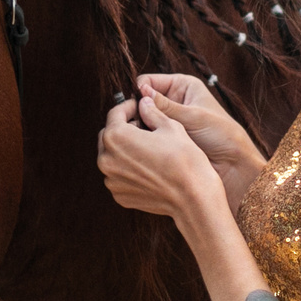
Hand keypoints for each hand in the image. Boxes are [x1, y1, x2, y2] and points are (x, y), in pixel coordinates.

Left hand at [99, 92, 219, 219]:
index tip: (138, 107)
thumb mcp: (170, 126)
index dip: (128, 107)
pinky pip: (118, 177)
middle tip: (144, 128)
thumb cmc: (184, 161)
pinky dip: (128, 171)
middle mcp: (107, 159)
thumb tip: (144, 103)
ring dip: (124, 151)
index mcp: (116, 137)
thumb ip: (152, 112)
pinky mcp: (119, 195)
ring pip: (112, 158)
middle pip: (109, 136)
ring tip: (147, 150)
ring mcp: (111, 180)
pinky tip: (148, 168)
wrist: (193, 197)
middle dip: (124, 129)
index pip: (114, 114)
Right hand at [131, 73, 258, 176]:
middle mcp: (174, 99)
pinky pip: (148, 133)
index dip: (139, 91)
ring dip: (140, 125)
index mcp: (182, 85)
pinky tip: (144, 144)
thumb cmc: (221, 134)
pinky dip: (145, 137)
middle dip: (137, 110)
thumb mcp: (191, 116)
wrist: (232, 163)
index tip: (133, 104)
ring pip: (144, 118)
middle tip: (132, 123)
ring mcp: (169, 119)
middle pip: (144, 100)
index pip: (150, 81)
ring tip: (139, 135)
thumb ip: (164, 106)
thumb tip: (140, 92)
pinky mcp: (167, 136)